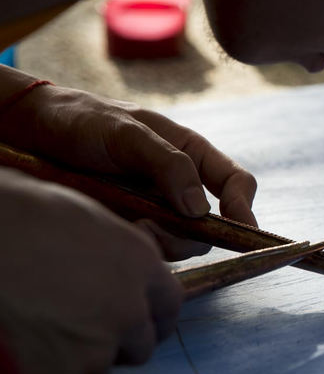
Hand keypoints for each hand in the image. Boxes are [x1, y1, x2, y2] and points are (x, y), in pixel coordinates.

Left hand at [0, 72, 256, 256]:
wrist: (30, 134)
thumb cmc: (83, 121)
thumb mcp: (127, 133)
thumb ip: (168, 165)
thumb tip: (199, 209)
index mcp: (191, 155)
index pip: (235, 183)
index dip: (243, 207)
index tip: (240, 228)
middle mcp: (180, 186)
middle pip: (211, 224)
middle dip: (191, 233)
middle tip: (155, 226)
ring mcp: (155, 210)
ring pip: (182, 244)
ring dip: (162, 243)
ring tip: (129, 225)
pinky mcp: (130, 229)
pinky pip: (150, 252)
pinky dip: (139, 248)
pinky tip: (116, 230)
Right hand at [0, 169, 182, 373]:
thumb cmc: (13, 214)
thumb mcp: (79, 216)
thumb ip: (109, 250)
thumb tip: (109, 263)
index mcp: (138, 262)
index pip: (169, 304)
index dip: (147, 314)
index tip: (131, 318)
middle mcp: (128, 309)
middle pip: (141, 345)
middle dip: (114, 344)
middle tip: (75, 331)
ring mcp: (95, 349)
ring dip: (76, 366)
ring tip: (38, 339)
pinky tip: (19, 353)